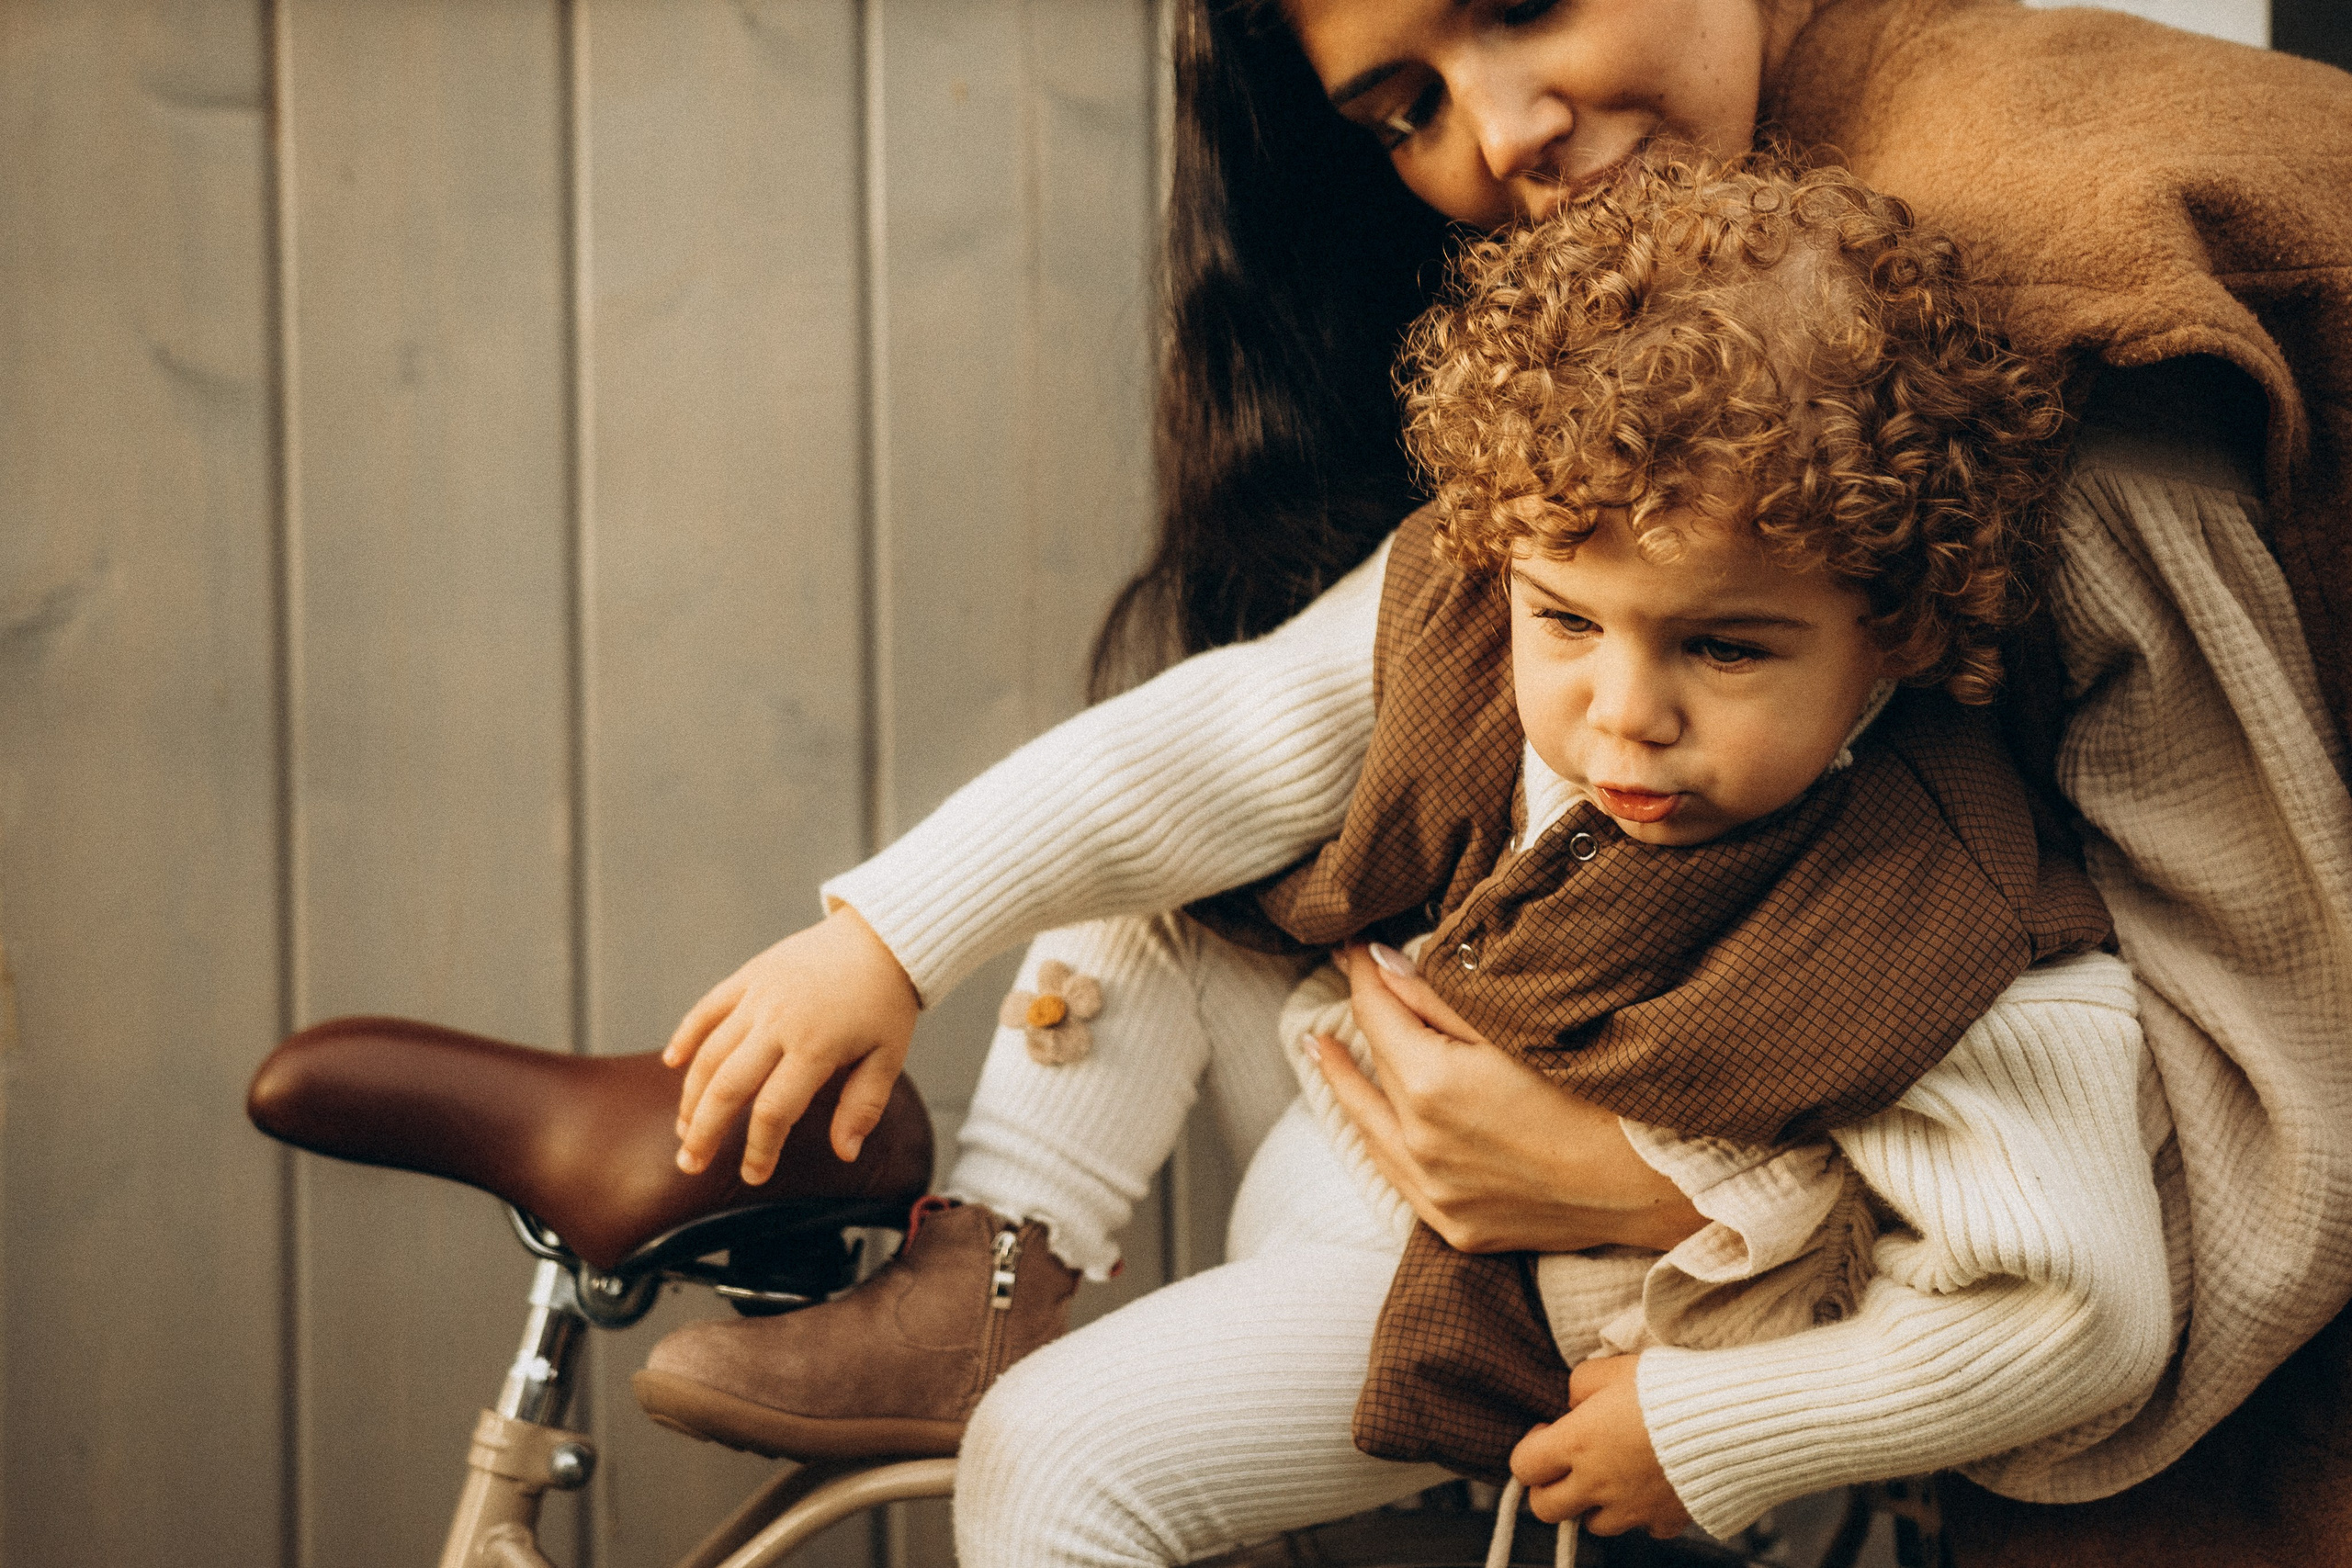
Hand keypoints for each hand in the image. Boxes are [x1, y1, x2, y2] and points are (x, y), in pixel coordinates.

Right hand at [666, 904, 920, 1181]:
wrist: (882, 936)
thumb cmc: (886, 1001)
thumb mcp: (889, 1057)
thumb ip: (864, 1106)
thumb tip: (846, 1153)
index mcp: (816, 1047)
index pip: (774, 1111)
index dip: (759, 1149)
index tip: (754, 1176)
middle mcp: (779, 1021)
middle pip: (727, 1086)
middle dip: (704, 1132)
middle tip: (691, 1164)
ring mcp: (759, 995)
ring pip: (709, 1052)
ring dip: (691, 1095)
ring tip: (684, 1129)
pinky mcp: (749, 975)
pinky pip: (707, 1008)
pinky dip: (685, 1036)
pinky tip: (671, 1064)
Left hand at [1312, 943, 1704, 1252]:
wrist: (1666, 1184)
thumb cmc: (1607, 1089)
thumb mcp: (1522, 1025)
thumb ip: (1442, 994)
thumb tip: (1381, 963)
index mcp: (1431, 1086)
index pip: (1378, 1012)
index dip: (1365, 970)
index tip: (1356, 942)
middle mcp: (1420, 1147)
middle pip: (1376, 1065)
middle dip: (1362, 1017)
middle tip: (1350, 976)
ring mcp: (1437, 1196)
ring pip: (1370, 1127)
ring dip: (1349, 1083)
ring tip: (1323, 1049)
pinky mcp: (1460, 1229)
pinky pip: (1399, 1177)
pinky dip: (1379, 1139)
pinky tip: (1370, 1119)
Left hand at [1512, 1355, 1689, 1538]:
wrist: (1730, 1419)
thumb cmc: (1670, 1387)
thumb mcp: (1614, 1366)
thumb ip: (1580, 1384)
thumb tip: (1573, 1403)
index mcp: (1578, 1444)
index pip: (1524, 1466)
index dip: (1530, 1448)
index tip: (1549, 1431)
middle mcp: (1598, 1484)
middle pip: (1546, 1509)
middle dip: (1548, 1488)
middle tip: (1567, 1464)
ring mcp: (1632, 1508)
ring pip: (1593, 1524)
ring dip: (1595, 1503)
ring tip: (1614, 1473)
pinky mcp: (1666, 1520)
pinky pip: (1644, 1527)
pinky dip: (1643, 1513)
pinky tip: (1652, 1485)